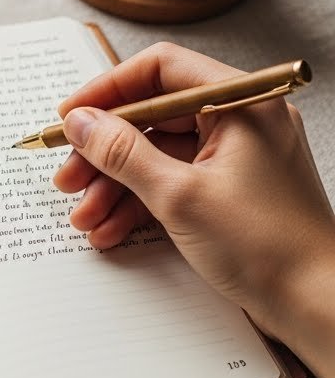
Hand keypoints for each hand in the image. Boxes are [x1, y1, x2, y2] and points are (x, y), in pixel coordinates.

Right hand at [53, 42, 334, 377]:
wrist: (317, 307)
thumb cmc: (268, 247)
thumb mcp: (179, 196)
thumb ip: (123, 153)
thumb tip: (81, 122)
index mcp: (240, 103)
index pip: (162, 70)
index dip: (109, 91)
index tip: (71, 116)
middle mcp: (241, 121)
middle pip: (155, 117)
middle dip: (105, 150)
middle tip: (68, 175)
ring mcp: (237, 158)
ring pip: (159, 155)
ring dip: (116, 184)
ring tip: (84, 215)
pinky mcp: (230, 192)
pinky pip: (175, 183)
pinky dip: (141, 204)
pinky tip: (110, 230)